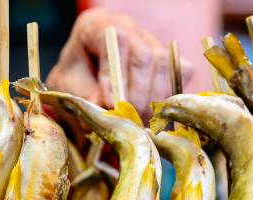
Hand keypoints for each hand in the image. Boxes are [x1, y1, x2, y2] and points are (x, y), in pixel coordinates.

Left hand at [47, 8, 192, 120]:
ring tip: (140, 120)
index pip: (115, 40)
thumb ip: (86, 96)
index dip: (115, 75)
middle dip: (138, 93)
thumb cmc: (77, 79)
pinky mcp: (168, 57)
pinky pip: (181, 71)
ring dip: (154, 97)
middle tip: (130, 120)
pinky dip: (171, 93)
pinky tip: (156, 110)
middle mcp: (128, 28)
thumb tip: (109, 110)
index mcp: (97, 26)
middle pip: (144, 54)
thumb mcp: (70, 87)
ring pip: (163, 64)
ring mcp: (151, 41)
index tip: (112, 105)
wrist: (88, 79)